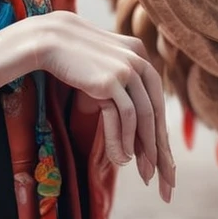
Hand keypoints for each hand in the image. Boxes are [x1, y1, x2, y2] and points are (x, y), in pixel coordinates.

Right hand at [38, 11, 175, 201]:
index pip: (156, 101)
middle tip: (166, 180)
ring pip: (144, 117)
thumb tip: (132, 123)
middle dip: (161, 149)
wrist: (51, 39)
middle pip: (156, 112)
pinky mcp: (111, 79)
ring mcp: (126, 68)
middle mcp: (139, 60)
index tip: (164, 162)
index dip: (161, 134)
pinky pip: (125, 116)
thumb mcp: (104, 68)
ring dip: (145, 149)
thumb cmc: (75, 57)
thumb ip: (121, 85)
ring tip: (145, 174)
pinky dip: (126, 139)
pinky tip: (124, 158)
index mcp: (140, 54)